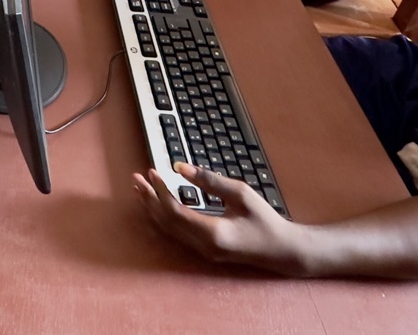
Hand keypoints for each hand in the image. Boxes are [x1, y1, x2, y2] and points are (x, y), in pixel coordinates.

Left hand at [132, 163, 296, 271]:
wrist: (280, 250)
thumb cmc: (264, 220)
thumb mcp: (240, 194)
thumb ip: (209, 181)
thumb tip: (179, 167)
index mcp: (212, 233)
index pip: (174, 211)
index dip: (160, 191)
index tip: (152, 172)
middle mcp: (203, 246)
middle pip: (165, 221)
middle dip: (149, 198)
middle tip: (137, 178)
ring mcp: (202, 251)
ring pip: (168, 230)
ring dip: (152, 208)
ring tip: (141, 189)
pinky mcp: (204, 250)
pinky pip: (176, 233)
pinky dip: (163, 217)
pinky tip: (158, 204)